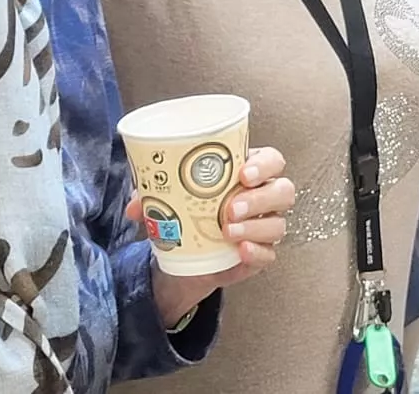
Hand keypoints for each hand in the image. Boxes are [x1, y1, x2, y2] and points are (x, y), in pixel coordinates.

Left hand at [128, 146, 293, 326]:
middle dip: (260, 198)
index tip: (243, 174)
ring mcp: (264, 227)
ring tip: (227, 231)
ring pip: (278, 224)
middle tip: (231, 207)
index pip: (272, 161)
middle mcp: (264, 198)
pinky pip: (270, 254)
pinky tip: (239, 250)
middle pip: (283, 191)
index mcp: (248, 173)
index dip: (264, 165)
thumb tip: (135, 205)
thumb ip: (152, 196)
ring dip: (255, 226)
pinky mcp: (260, 255)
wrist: (185, 256)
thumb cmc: (186, 214)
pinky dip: (256, 252)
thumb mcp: (168, 200)